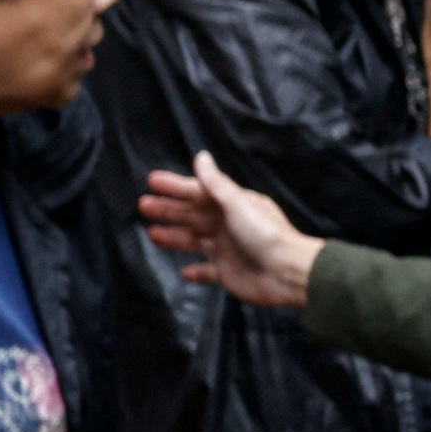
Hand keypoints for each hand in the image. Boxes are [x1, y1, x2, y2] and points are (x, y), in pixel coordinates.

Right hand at [139, 150, 321, 311]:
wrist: (287, 273)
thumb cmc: (264, 234)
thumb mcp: (238, 203)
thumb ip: (216, 183)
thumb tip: (201, 157)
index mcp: (234, 205)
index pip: (198, 192)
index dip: (175, 187)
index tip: (152, 181)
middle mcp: (230, 225)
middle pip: (193, 215)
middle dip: (169, 210)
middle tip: (143, 205)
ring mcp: (228, 250)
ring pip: (195, 240)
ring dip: (175, 236)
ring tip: (152, 232)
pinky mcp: (228, 274)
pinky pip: (207, 271)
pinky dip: (196, 271)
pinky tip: (183, 270)